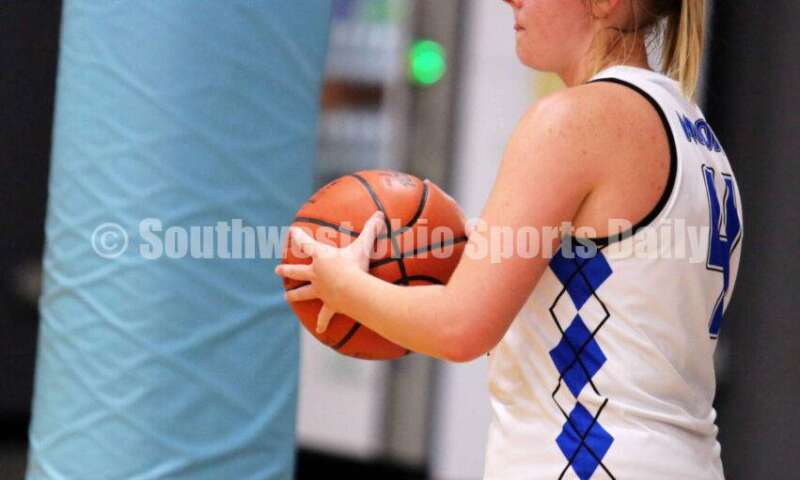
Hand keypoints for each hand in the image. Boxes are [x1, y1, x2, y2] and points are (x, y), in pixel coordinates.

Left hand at [275, 211, 386, 333]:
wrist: (352, 290)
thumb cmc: (355, 265)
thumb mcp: (363, 246)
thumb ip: (370, 230)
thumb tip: (380, 214)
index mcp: (321, 258)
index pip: (306, 244)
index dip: (298, 237)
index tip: (291, 232)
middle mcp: (316, 274)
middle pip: (297, 272)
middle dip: (286, 270)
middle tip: (276, 270)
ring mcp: (320, 291)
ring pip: (303, 293)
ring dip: (294, 295)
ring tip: (287, 298)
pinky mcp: (328, 305)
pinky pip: (324, 315)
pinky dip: (323, 322)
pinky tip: (320, 330)